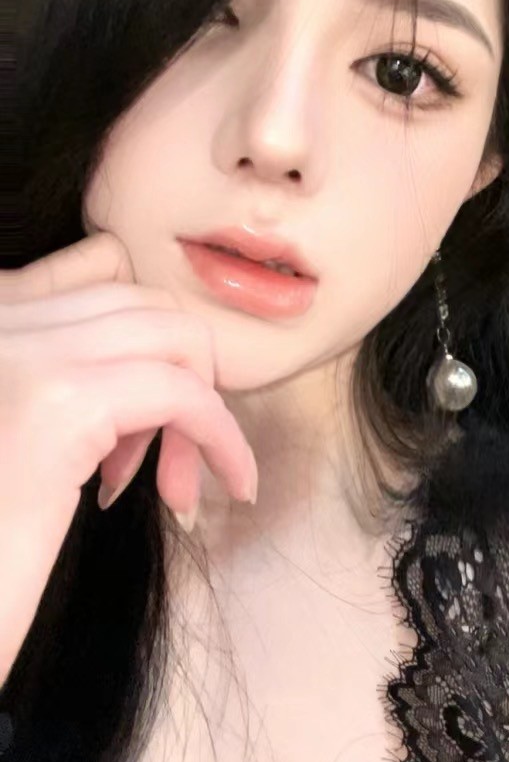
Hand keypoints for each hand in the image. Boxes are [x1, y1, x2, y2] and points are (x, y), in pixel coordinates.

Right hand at [0, 232, 257, 682]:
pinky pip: (185, 394)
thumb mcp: (27, 440)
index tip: (144, 427)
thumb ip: (70, 382)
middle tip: (169, 469)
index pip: (98, 272)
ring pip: (171, 335)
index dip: (149, 348)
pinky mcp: (58, 407)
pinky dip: (223, 437)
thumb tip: (153, 361)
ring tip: (175, 488)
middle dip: (180, 378)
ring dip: (198, 410)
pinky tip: (234, 484)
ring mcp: (19, 354)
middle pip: (141, 303)